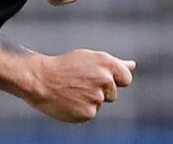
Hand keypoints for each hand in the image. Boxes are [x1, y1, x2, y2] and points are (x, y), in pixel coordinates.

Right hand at [20, 50, 134, 122]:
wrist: (40, 79)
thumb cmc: (65, 67)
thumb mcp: (89, 59)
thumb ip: (114, 64)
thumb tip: (132, 65)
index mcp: (107, 63)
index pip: (126, 78)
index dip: (115, 81)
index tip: (101, 80)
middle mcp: (105, 79)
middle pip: (113, 94)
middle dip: (100, 91)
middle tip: (80, 83)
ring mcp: (97, 97)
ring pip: (100, 103)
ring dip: (90, 100)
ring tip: (72, 91)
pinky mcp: (89, 113)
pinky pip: (90, 113)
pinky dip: (81, 109)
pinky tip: (69, 100)